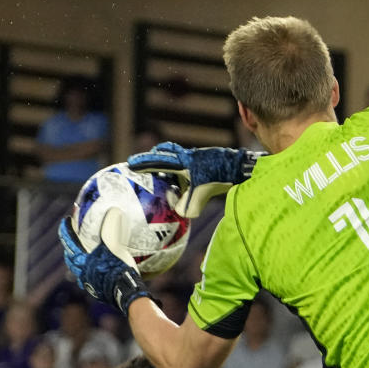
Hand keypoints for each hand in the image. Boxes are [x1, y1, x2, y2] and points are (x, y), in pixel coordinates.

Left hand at [58, 207, 149, 314]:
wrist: (127, 294)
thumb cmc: (119, 269)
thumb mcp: (116, 244)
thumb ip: (112, 226)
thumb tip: (113, 210)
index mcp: (83, 261)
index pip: (70, 242)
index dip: (66, 230)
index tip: (66, 221)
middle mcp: (83, 274)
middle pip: (71, 259)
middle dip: (70, 249)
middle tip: (72, 241)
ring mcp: (91, 285)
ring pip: (80, 272)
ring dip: (80, 264)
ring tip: (84, 258)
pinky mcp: (100, 293)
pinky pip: (93, 281)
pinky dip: (94, 274)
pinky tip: (102, 273)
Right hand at [126, 142, 256, 217]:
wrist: (237, 168)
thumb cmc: (220, 177)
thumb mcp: (202, 194)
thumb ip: (189, 206)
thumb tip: (180, 214)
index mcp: (183, 162)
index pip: (158, 161)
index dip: (144, 163)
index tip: (130, 164)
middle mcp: (187, 158)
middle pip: (165, 153)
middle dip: (153, 158)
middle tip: (142, 164)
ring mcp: (196, 160)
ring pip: (176, 159)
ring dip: (168, 166)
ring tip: (161, 178)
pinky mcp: (203, 167)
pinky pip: (187, 169)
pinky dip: (181, 176)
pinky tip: (183, 188)